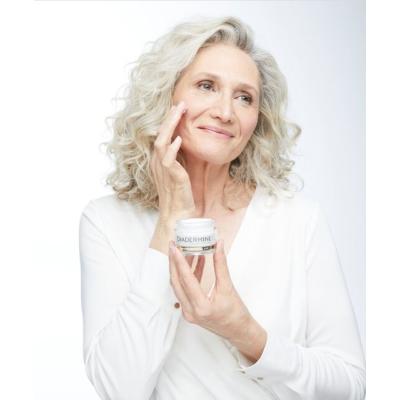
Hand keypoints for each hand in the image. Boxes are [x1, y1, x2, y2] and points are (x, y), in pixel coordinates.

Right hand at [150, 100, 195, 223]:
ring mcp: (162, 168)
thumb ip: (178, 157)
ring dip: (170, 126)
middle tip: (180, 103)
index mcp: (159, 159)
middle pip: (160, 133)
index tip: (179, 107)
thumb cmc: (179, 193)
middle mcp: (158, 161)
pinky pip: (168, 160)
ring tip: (179, 113)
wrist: (177, 213)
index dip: (169, 120)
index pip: (162, 134)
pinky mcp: (170, 176)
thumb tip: (183, 143)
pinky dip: (173, 148)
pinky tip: (179, 139)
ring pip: (162, 142)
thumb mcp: (178, 170)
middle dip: (170, 117)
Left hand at [168, 239, 252, 341]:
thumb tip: (218, 245)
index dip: (179, 261)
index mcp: (200, 306)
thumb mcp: (228, 287)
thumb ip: (221, 265)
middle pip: (176, 281)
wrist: (239, 331)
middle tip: (174, 245)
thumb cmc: (236, 314)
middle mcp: (190, 311)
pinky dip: (188, 276)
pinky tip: (196, 262)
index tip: (175, 247)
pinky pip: (185, 290)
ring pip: (179, 285)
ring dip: (181, 268)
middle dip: (174, 262)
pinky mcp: (190, 310)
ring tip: (185, 250)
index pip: (185, 279)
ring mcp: (188, 312)